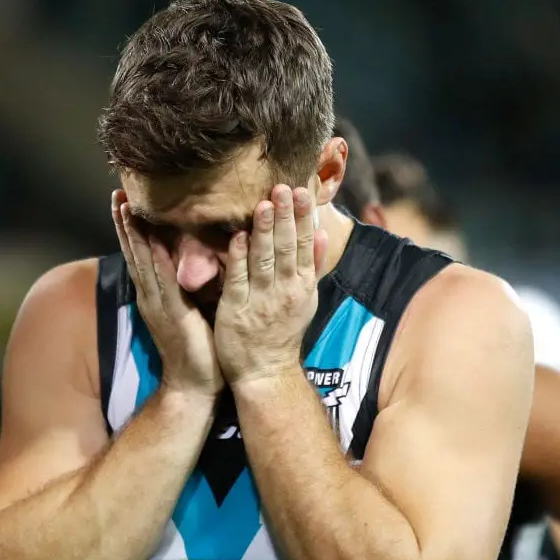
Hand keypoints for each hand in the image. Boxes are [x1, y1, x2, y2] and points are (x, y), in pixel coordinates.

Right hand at [112, 190, 223, 396]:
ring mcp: (157, 305)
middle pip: (134, 253)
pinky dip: (155, 258)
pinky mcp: (171, 314)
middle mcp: (151, 297)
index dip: (132, 229)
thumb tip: (200, 262)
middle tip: (117, 194)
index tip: (126, 201)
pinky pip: (162, 280)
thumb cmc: (199, 351)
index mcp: (155, 296)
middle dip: (125, 223)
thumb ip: (190, 287)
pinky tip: (150, 239)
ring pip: (141, 261)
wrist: (194, 386)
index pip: (141, 255)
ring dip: (133, 234)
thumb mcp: (193, 310)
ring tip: (124, 206)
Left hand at [215, 185, 328, 385]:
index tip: (302, 192)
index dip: (303, 218)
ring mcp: (260, 300)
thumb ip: (314, 265)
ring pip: (264, 260)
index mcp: (303, 286)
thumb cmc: (284, 331)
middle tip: (284, 187)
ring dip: (264, 231)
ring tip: (264, 204)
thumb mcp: (307, 299)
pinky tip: (238, 237)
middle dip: (286, 217)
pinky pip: (238, 279)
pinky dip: (238, 258)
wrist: (266, 372)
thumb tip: (324, 233)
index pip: (306, 246)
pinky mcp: (236, 309)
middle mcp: (285, 291)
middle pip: (287, 248)